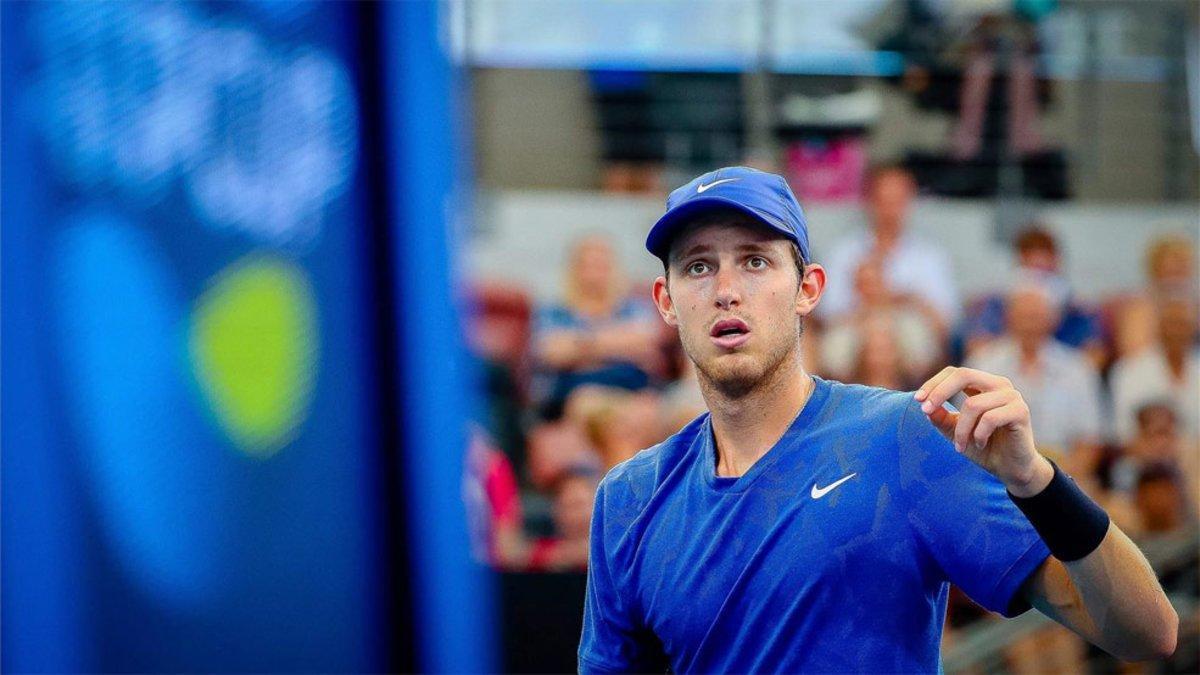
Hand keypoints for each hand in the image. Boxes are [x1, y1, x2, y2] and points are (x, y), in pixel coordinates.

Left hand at [914, 366, 1053, 496]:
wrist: (1010, 468)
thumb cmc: (982, 447)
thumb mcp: (955, 432)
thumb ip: (941, 418)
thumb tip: (926, 407)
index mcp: (983, 384)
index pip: (954, 372)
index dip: (934, 383)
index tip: (918, 400)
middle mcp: (998, 384)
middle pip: (964, 375)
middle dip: (940, 392)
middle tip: (926, 411)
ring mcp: (1012, 396)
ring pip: (973, 404)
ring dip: (961, 429)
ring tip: (960, 445)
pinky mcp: (1021, 411)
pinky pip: (990, 418)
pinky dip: (978, 434)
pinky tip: (980, 444)